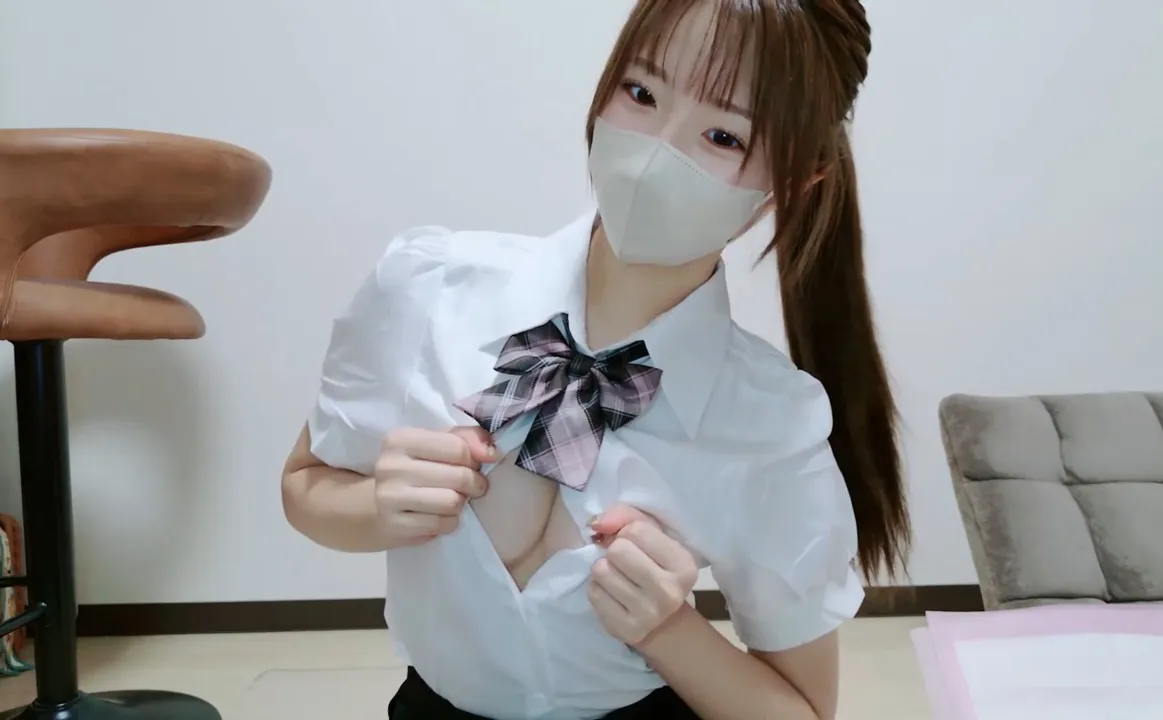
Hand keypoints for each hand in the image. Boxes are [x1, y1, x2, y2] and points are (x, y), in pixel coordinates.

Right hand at [373, 426, 494, 547]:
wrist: (377, 506)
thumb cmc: (416, 470)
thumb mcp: (438, 444)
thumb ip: (467, 438)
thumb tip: (491, 452)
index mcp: (401, 439)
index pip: (457, 447)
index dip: (475, 459)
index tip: (475, 465)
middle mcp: (390, 466)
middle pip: (459, 476)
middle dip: (474, 483)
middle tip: (472, 487)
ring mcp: (388, 497)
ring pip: (452, 502)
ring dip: (460, 504)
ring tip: (453, 500)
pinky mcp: (393, 525)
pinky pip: (442, 525)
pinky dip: (449, 522)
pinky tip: (439, 516)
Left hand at [587, 504, 698, 647]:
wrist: (663, 623)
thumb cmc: (655, 569)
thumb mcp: (654, 537)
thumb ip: (627, 517)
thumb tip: (596, 522)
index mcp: (683, 564)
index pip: (636, 530)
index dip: (628, 533)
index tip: (636, 546)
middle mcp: (669, 591)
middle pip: (617, 550)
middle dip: (614, 552)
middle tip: (623, 563)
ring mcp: (647, 614)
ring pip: (601, 571)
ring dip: (603, 570)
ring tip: (616, 577)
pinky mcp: (625, 629)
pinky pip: (593, 593)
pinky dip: (597, 589)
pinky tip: (611, 594)